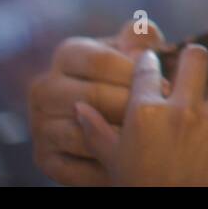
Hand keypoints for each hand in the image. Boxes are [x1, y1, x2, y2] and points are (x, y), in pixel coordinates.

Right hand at [29, 18, 167, 185]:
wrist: (105, 121)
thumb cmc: (126, 80)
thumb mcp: (133, 55)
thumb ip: (141, 40)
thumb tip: (145, 38)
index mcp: (67, 54)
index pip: (101, 61)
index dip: (138, 73)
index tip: (167, 87)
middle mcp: (45, 87)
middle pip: (93, 97)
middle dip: (134, 108)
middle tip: (166, 118)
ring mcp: (40, 124)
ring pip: (83, 135)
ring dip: (121, 141)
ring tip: (152, 144)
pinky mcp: (44, 158)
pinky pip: (74, 167)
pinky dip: (105, 170)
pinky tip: (131, 166)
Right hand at [75, 45, 207, 186]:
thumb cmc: (139, 189)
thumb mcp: (113, 163)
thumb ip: (96, 131)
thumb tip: (80, 107)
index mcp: (146, 112)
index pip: (149, 66)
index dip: (149, 62)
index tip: (151, 65)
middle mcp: (182, 112)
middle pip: (196, 57)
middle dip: (191, 60)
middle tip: (189, 69)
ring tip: (207, 105)